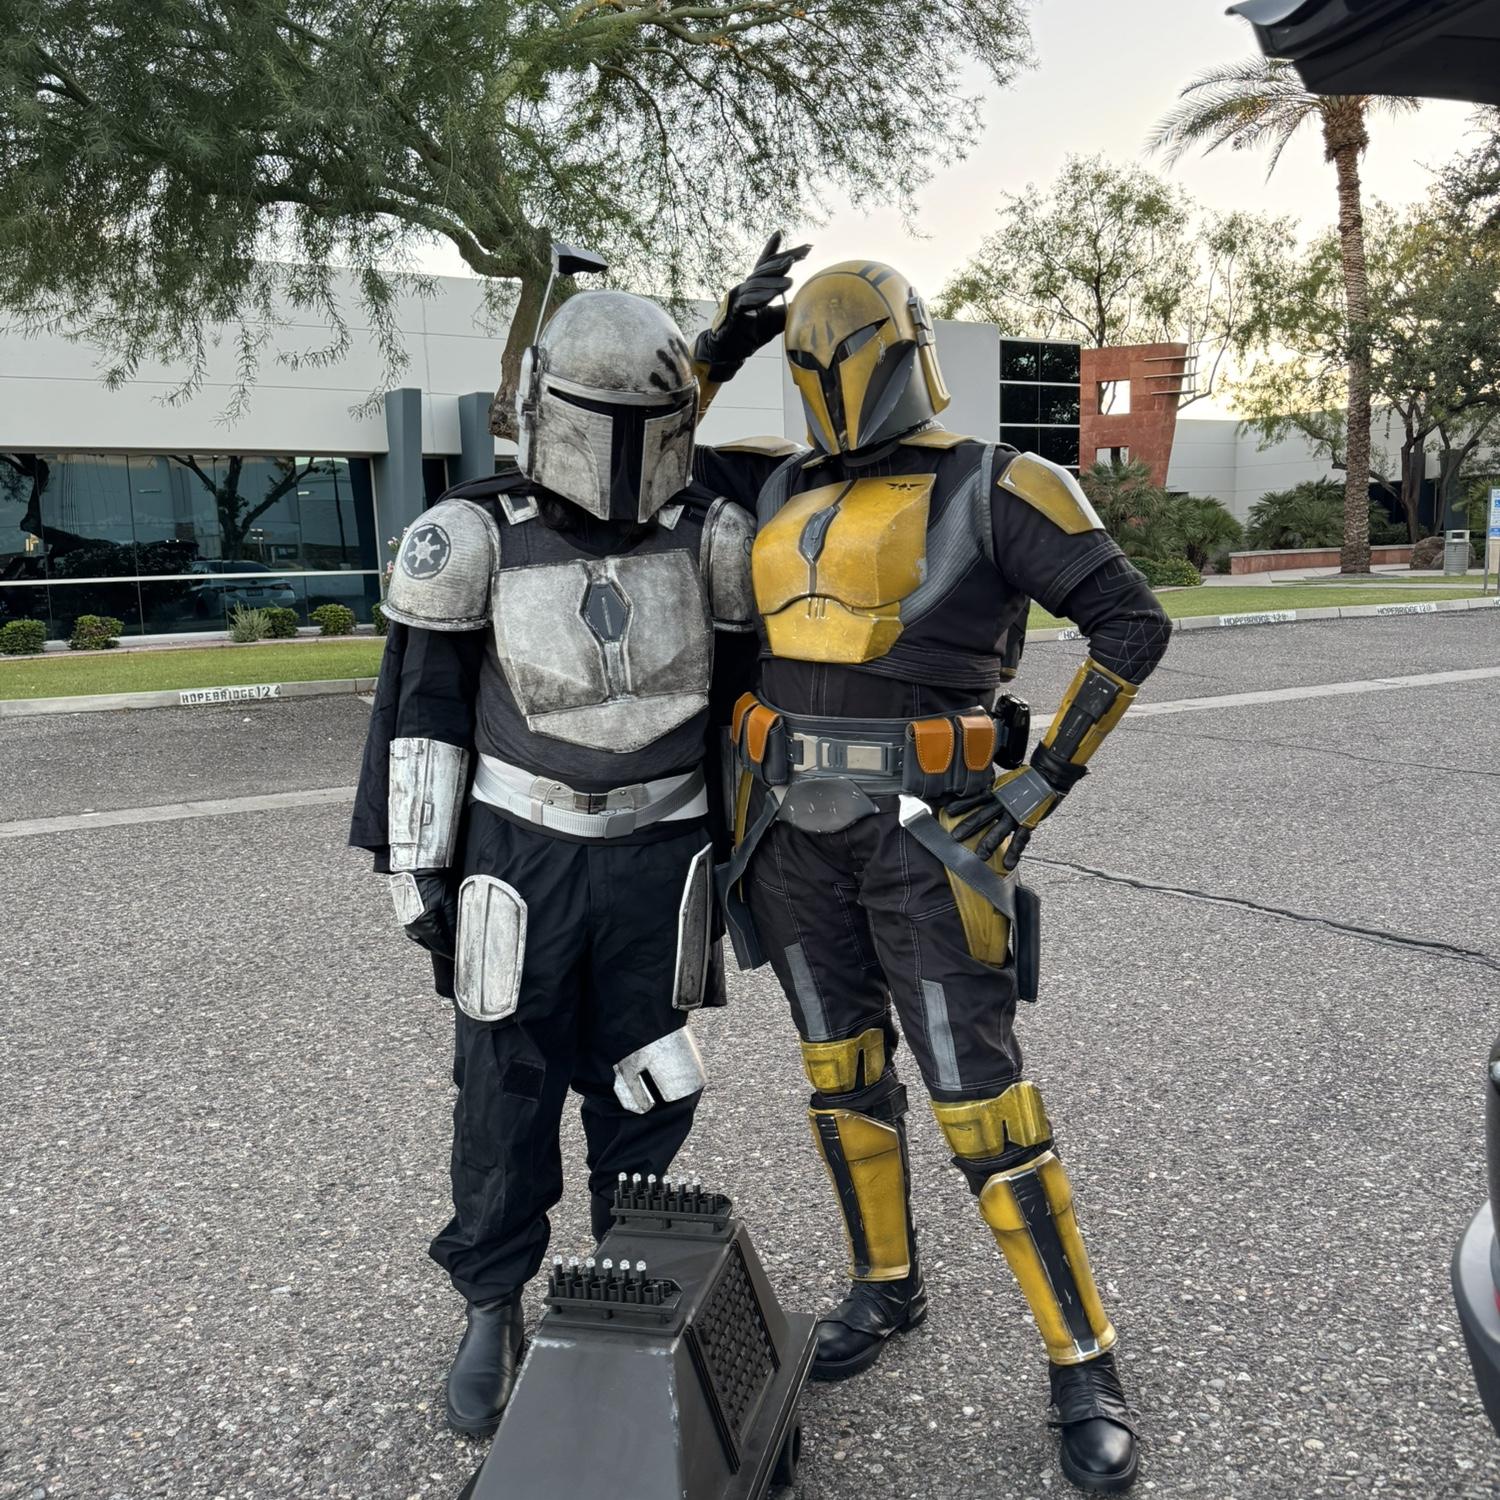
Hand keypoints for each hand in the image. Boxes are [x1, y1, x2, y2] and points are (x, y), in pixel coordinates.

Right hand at [390, 870, 457, 958]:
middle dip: (445, 947)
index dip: (451, 951)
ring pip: (425, 939)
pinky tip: (436, 931)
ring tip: (449, 940)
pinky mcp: (406, 916)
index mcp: (424, 926)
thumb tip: (460, 937)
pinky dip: (429, 934)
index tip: (460, 955)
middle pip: (432, 945)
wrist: (415, 867)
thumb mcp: (448, 902)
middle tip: (456, 949)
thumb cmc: (431, 881)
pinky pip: (418, 931)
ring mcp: (407, 923)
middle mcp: (413, 928)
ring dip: (436, 941)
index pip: (440, 946)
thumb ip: (454, 922)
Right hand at [696, 231, 812, 371]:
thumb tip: (804, 304)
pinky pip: (747, 302)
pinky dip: (761, 298)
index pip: (764, 264)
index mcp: (753, 288)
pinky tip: (773, 296)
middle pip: (763, 269)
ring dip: (774, 282)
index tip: (780, 233)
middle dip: (781, 261)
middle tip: (799, 255)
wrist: (729, 352)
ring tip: (790, 282)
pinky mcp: (733, 312)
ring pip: (756, 284)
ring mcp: (737, 298)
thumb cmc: (750, 335)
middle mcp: (744, 288)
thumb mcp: (774, 321)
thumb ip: (786, 311)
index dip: (772, 249)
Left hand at [945, 766, 1061, 869]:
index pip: (977, 799)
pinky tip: (1008, 864)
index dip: (963, 805)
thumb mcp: (1005, 784)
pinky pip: (1021, 839)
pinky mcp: (1030, 821)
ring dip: (990, 842)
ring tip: (980, 856)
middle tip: (955, 837)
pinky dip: (1014, 852)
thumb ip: (993, 792)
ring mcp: (1017, 813)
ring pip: (1001, 829)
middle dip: (969, 826)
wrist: (1049, 777)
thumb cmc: (1025, 783)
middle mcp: (1005, 803)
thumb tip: (978, 795)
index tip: (947, 811)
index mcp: (998, 794)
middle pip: (984, 815)